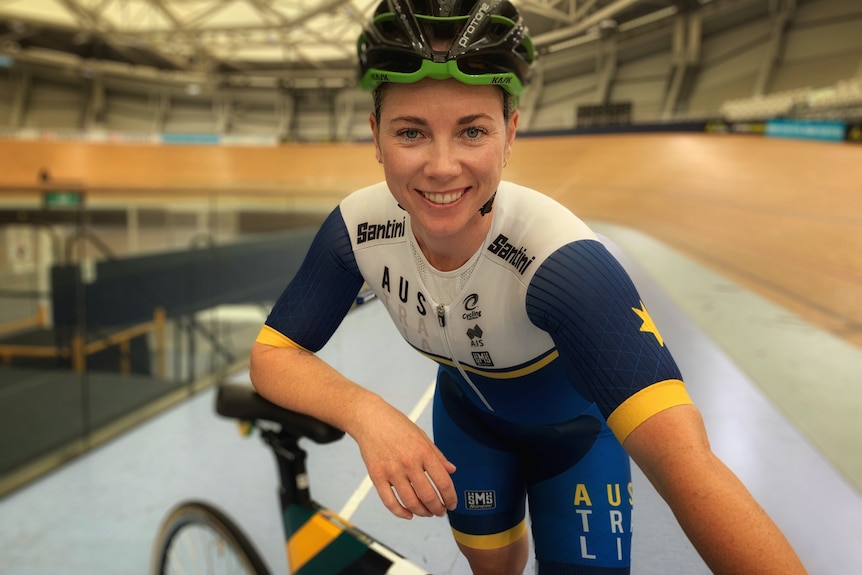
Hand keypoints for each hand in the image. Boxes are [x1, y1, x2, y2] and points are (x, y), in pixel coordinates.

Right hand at [351, 398, 456, 518]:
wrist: (370, 418)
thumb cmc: (397, 425)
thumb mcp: (422, 436)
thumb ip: (437, 455)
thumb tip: (452, 470)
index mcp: (423, 451)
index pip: (443, 481)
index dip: (451, 497)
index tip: (452, 504)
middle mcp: (409, 462)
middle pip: (428, 496)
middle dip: (437, 509)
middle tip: (440, 512)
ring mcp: (392, 470)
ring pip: (410, 502)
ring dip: (422, 512)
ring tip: (427, 513)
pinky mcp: (377, 476)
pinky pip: (390, 501)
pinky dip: (400, 512)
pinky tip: (408, 514)